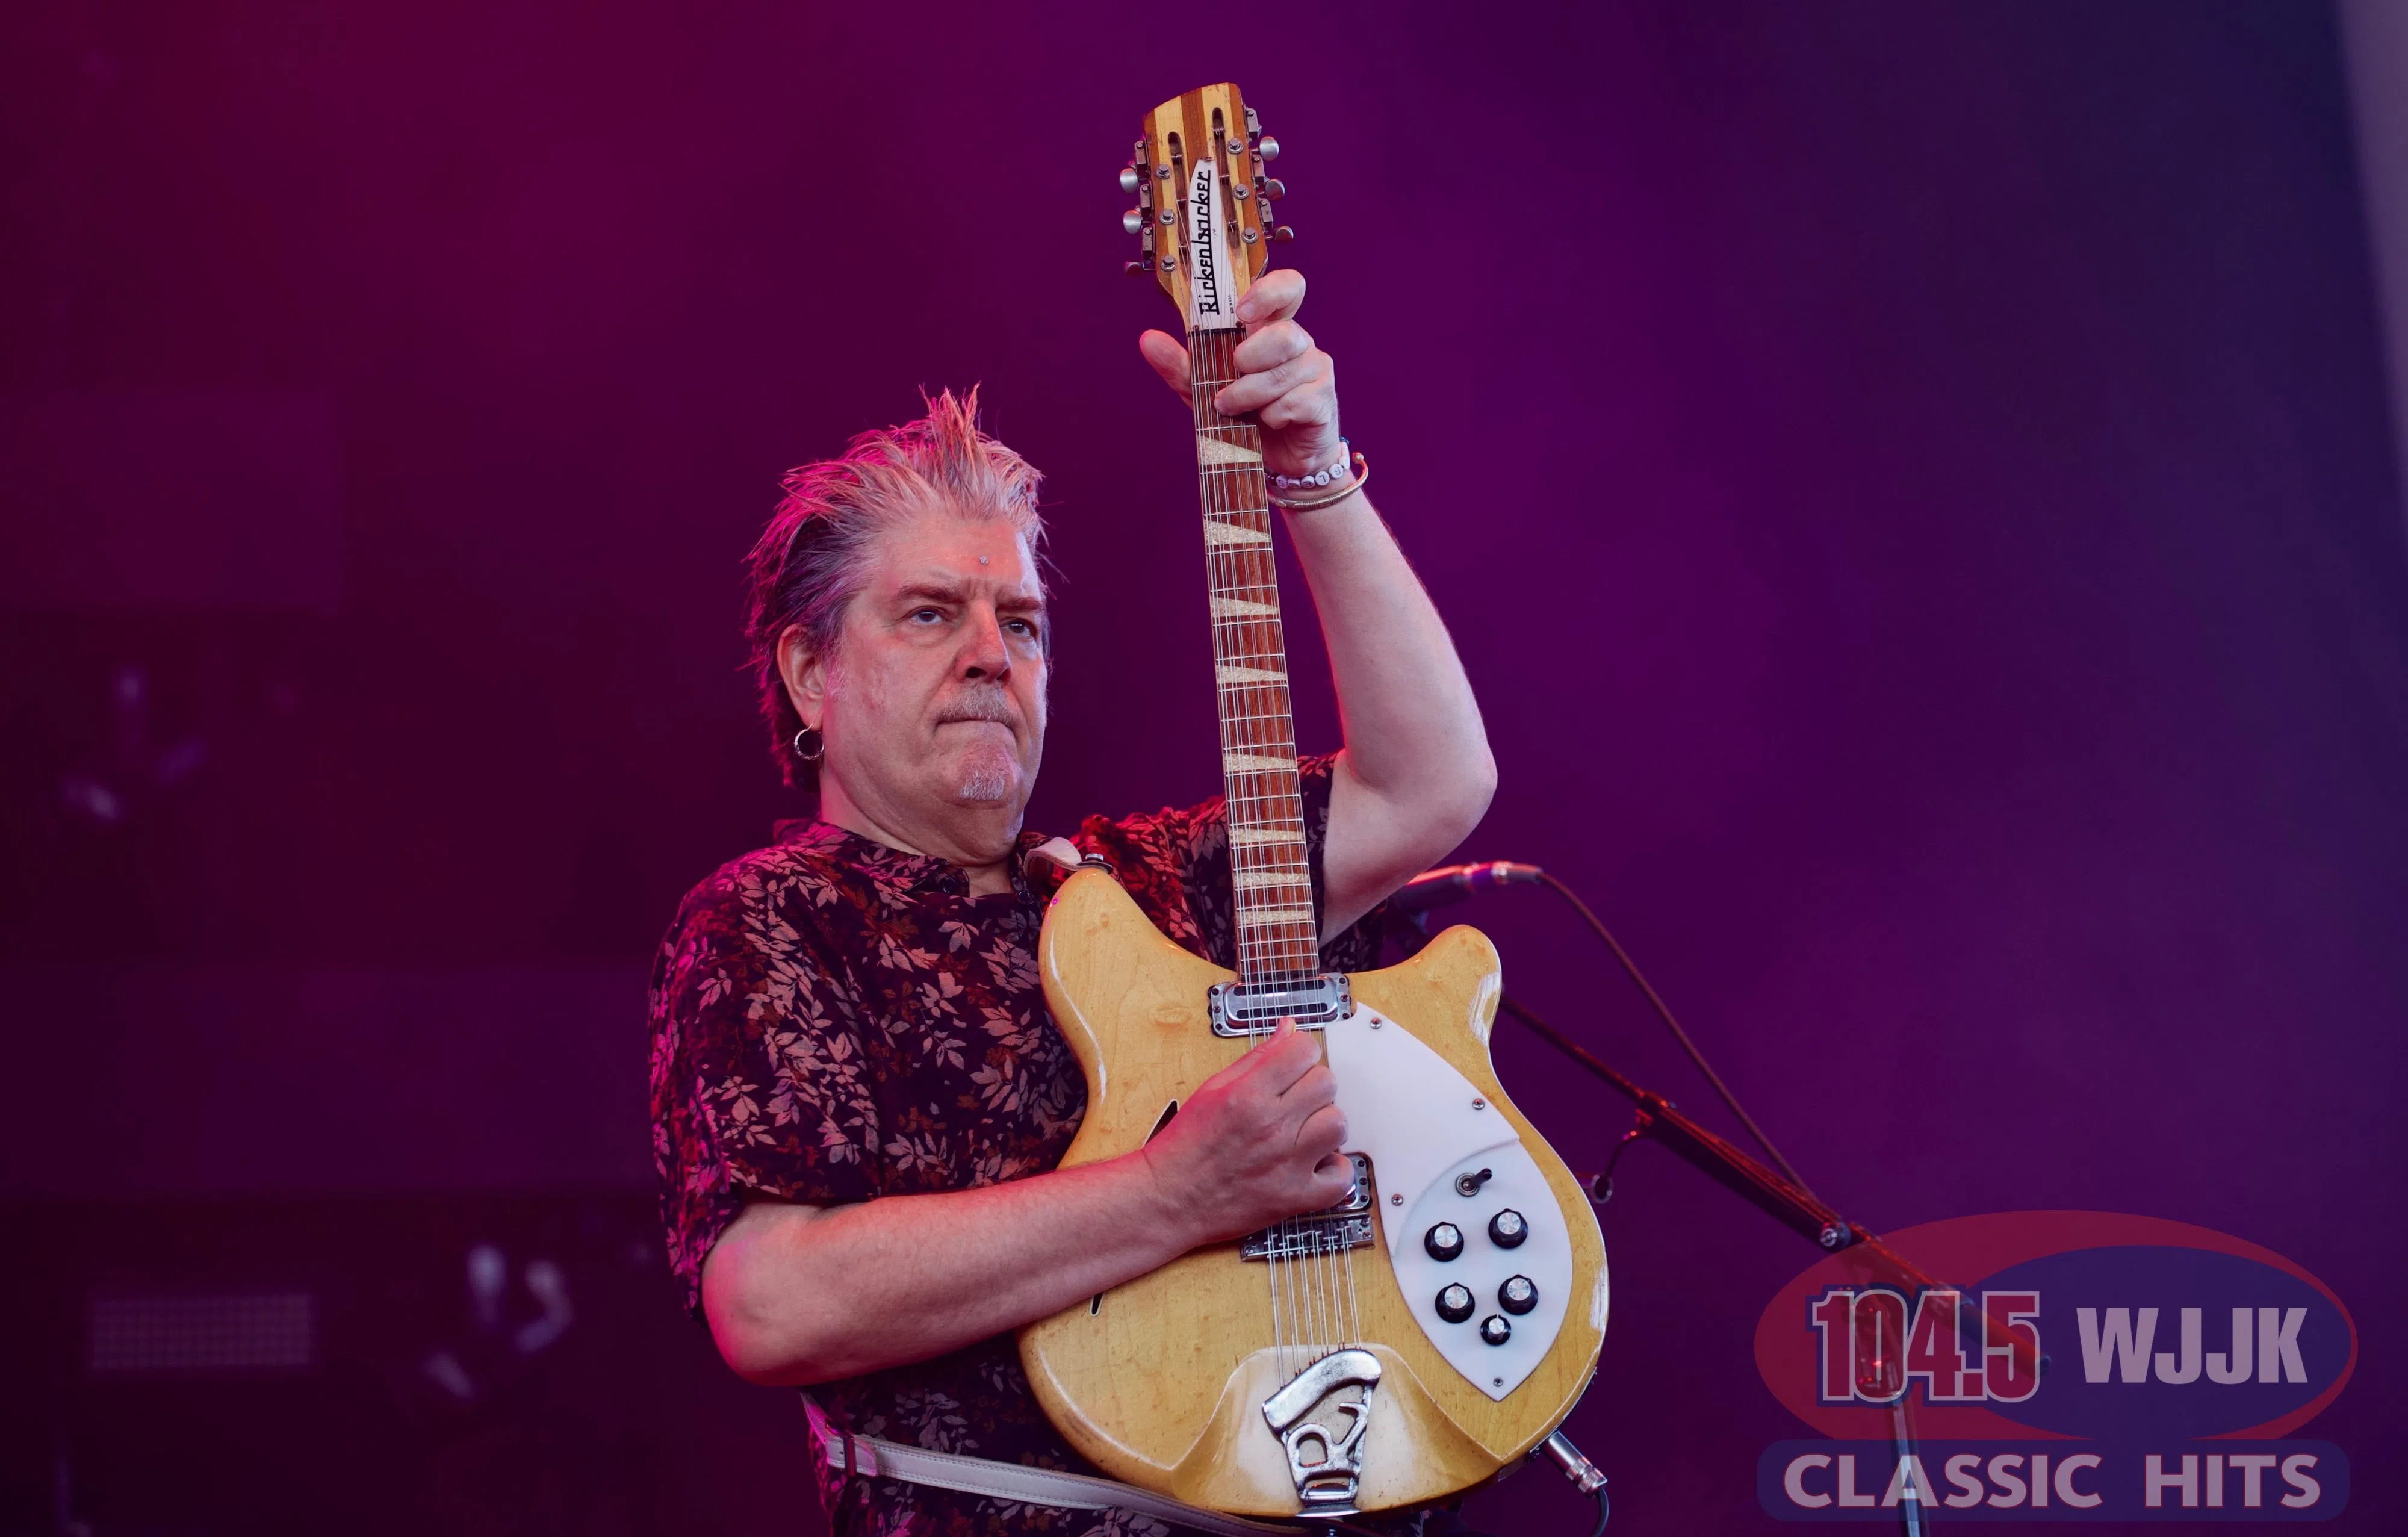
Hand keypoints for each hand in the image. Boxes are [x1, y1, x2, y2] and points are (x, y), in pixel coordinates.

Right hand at [1137, 1017, 1353, 1247]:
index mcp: (1248, 1095)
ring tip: (1303, 1131)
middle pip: (1326, 1083)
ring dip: (1324, 1124)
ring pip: (1338, 1124)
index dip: (1301, 1053)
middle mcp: (1271, 1127)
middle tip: (1294, 1100)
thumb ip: (1256, 1058)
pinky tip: (1315, 1162)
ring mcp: (1286, 1164)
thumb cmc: (1185, 1148)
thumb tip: (1287, 1030)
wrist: (1170, 1200)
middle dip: (1312, 1086)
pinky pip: (1341, 1179)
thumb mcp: (1212, 1089)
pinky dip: (1334, 1170)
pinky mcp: (1294, 1197)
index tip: (1294, 1064)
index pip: (1305, 1050)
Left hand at [1139, 269, 1342, 481]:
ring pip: (1283, 373)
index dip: (1268, 292)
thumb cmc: (1246, 415)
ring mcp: (1315, 370)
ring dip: (1250, 395)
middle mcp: (1299, 343)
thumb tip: (1148, 339)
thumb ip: (1181, 364)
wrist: (1279, 461)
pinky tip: (1268, 422)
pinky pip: (1294, 403)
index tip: (1241, 312)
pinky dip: (1272, 416)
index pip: (1288, 288)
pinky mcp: (1323, 400)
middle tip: (1231, 378)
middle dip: (1249, 358)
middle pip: (1284, 333)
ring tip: (1234, 409)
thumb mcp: (1205, 390)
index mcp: (1271, 328)